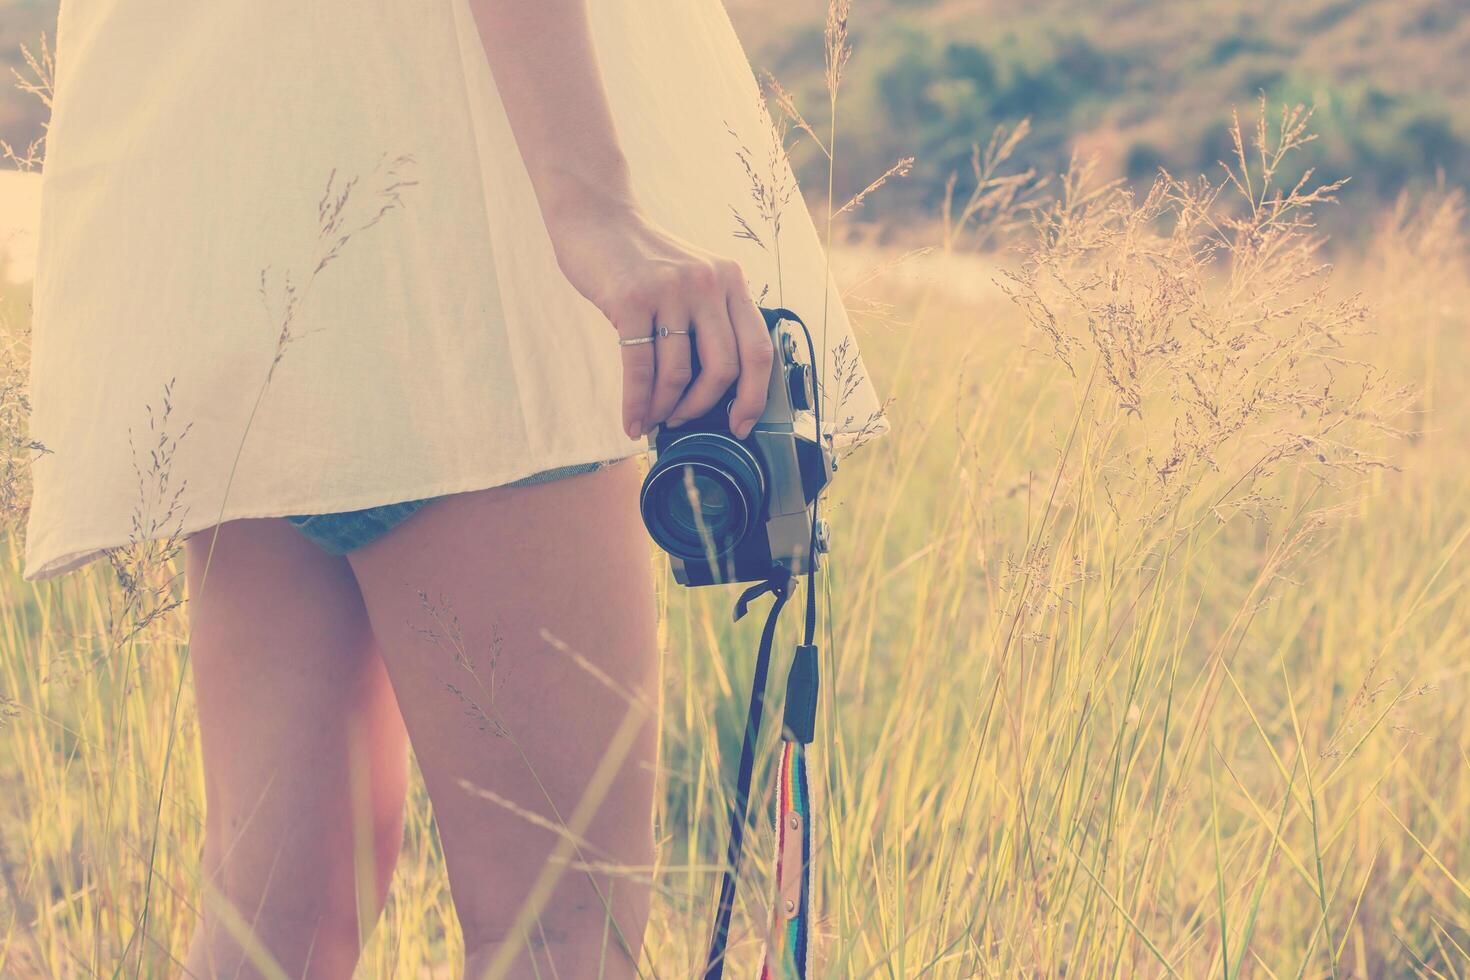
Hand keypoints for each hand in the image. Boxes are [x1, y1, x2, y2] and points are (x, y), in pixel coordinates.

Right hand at [544, 201, 773, 439]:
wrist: (596, 218)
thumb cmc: (643, 261)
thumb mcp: (693, 280)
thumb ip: (710, 320)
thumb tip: (713, 392)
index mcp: (731, 282)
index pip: (758, 350)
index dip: (754, 396)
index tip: (740, 425)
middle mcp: (708, 284)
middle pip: (723, 369)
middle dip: (702, 407)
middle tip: (683, 422)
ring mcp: (670, 290)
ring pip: (678, 373)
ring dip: (665, 408)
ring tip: (652, 420)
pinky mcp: (632, 299)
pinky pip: (640, 368)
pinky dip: (636, 403)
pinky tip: (632, 419)